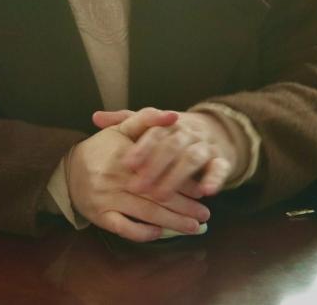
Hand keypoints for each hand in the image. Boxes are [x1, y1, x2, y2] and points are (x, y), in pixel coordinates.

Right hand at [67, 108, 211, 242]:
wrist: (67, 169)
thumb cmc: (101, 149)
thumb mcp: (121, 129)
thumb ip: (147, 119)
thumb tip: (174, 116)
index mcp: (124, 156)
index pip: (160, 170)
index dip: (183, 182)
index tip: (202, 190)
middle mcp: (115, 178)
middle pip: (157, 195)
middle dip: (184, 207)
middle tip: (206, 214)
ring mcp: (107, 199)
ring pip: (145, 213)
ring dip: (172, 222)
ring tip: (194, 227)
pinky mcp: (100, 216)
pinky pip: (124, 228)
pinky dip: (142, 232)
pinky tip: (159, 233)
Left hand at [92, 108, 236, 200]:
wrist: (213, 130)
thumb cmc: (172, 132)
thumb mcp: (149, 125)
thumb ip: (125, 122)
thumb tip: (95, 117)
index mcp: (168, 123)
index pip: (154, 132)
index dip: (141, 148)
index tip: (126, 164)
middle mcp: (188, 132)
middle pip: (172, 146)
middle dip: (155, 167)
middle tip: (138, 187)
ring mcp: (205, 145)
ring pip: (193, 158)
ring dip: (178, 178)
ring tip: (161, 197)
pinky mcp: (221, 159)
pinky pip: (220, 168)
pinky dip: (214, 178)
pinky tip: (206, 192)